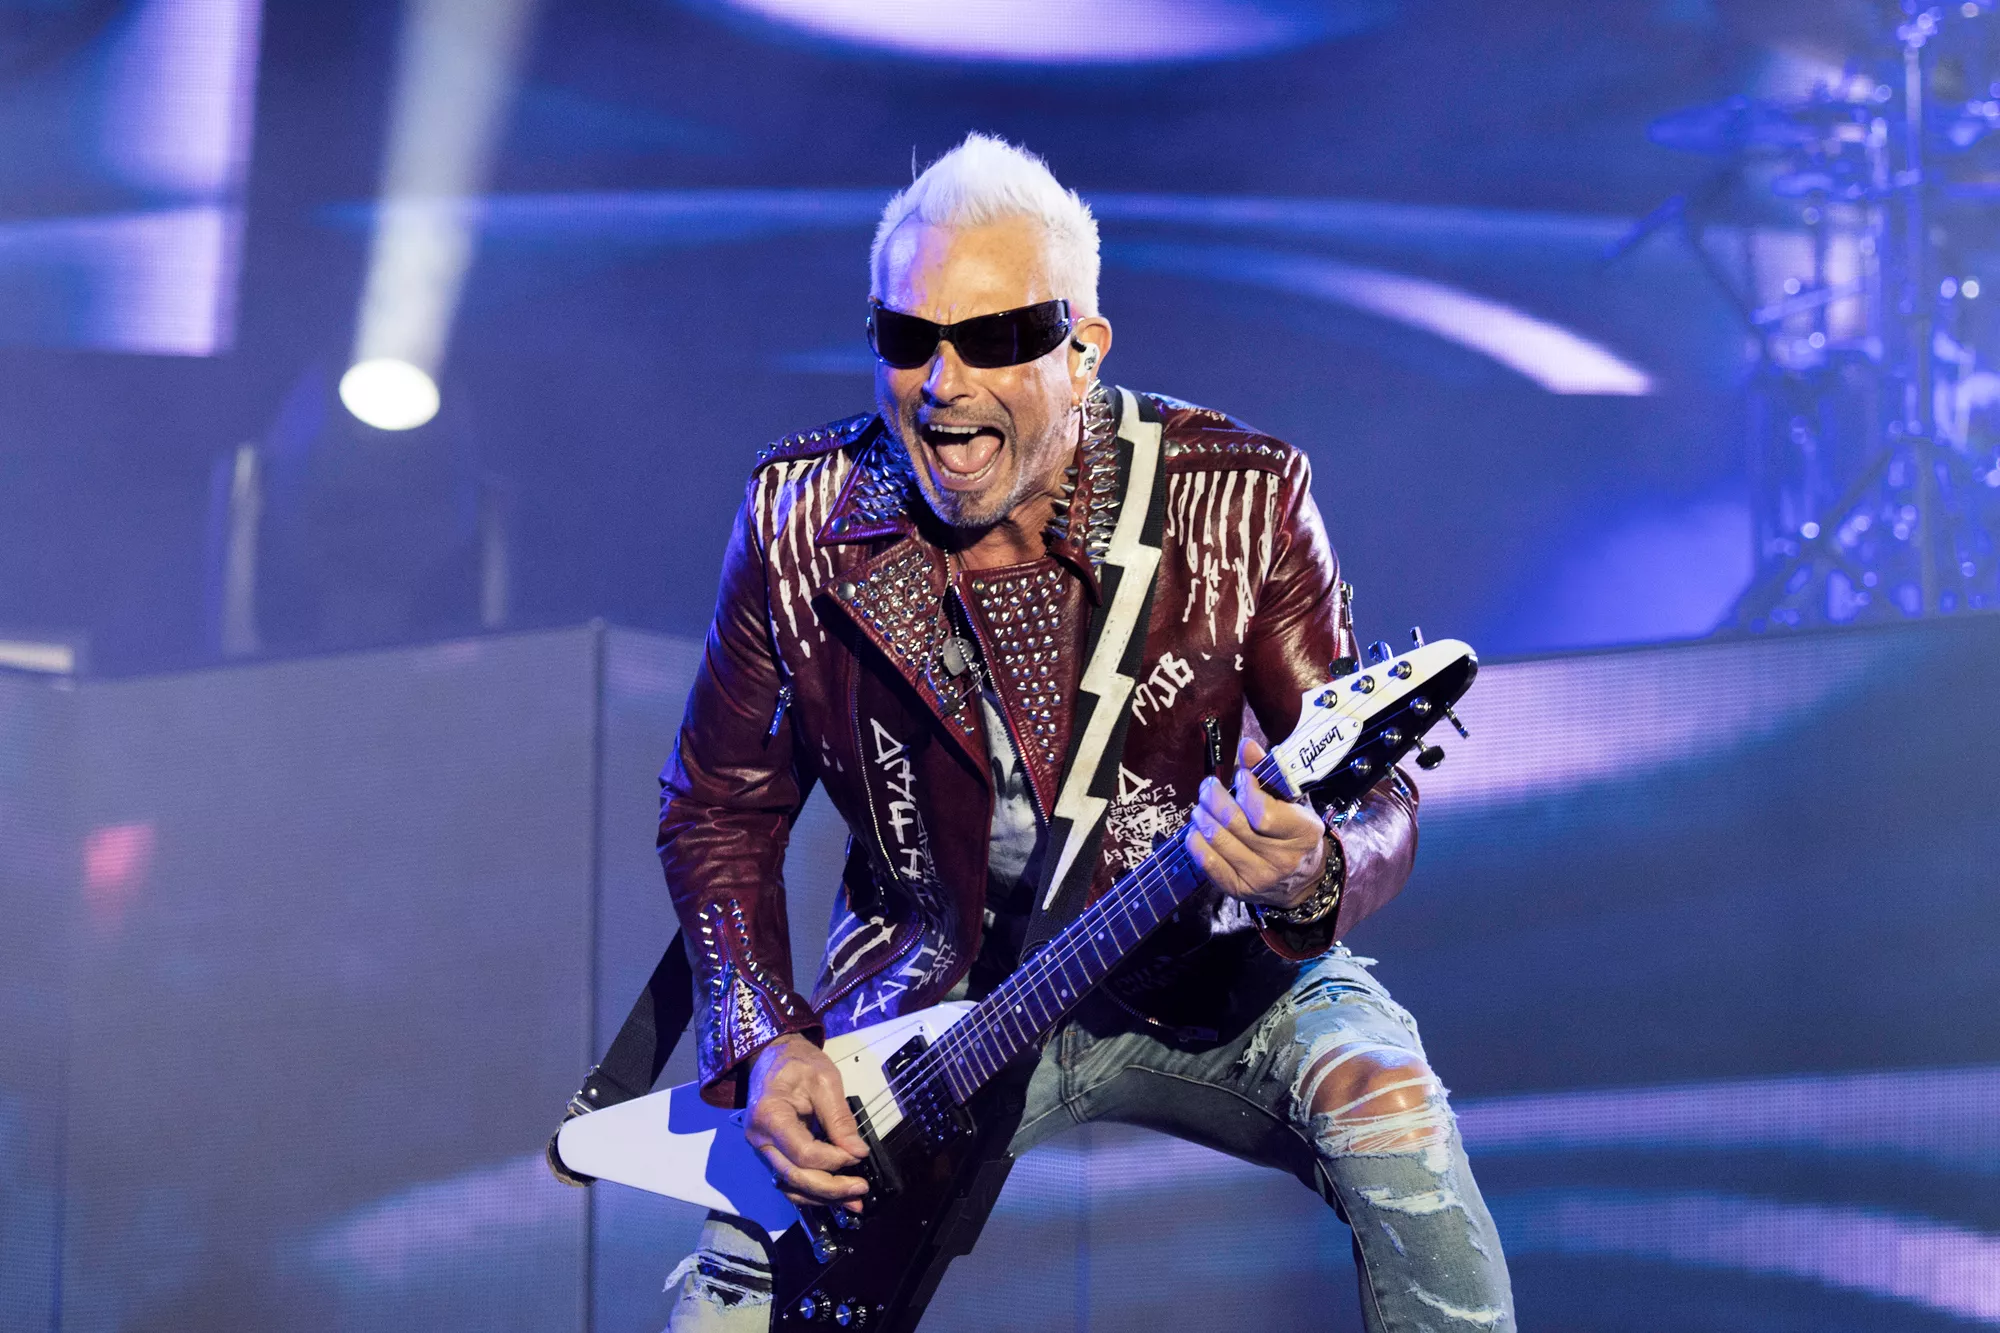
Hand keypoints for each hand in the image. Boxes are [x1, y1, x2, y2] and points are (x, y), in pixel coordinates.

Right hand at [744, 1032, 870, 1213]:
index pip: (803, 1152)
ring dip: (822, 1197)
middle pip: (795, 1176)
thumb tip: (858, 1152)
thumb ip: (840, 1119)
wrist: (773, 1056)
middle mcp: (760, 1139)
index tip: (859, 1155)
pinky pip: (789, 1180)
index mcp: (770, 1116)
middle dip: (830, 1188)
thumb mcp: (825, 1080)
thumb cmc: (798, 1062)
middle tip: (861, 1190)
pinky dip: (812, 1190)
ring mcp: (762, 1150)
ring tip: (853, 1201)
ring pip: (791, 1185)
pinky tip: (834, 1195)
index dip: (833, 1159)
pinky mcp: (771, 1154)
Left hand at [1185, 738, 1326, 909]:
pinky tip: (1198, 829)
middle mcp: (1282, 859)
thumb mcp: (1291, 801)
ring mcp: (1259, 877)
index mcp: (1302, 833)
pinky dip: (1195, 840)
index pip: (1262, 812)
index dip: (1245, 790)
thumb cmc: (1293, 832)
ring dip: (1202, 816)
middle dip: (1213, 798)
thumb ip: (1267, 772)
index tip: (1241, 778)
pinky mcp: (1238, 889)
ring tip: (1202, 806)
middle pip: (1233, 823)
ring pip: (1217, 839)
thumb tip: (1245, 744)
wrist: (1302, 880)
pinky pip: (1207, 861)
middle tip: (1208, 787)